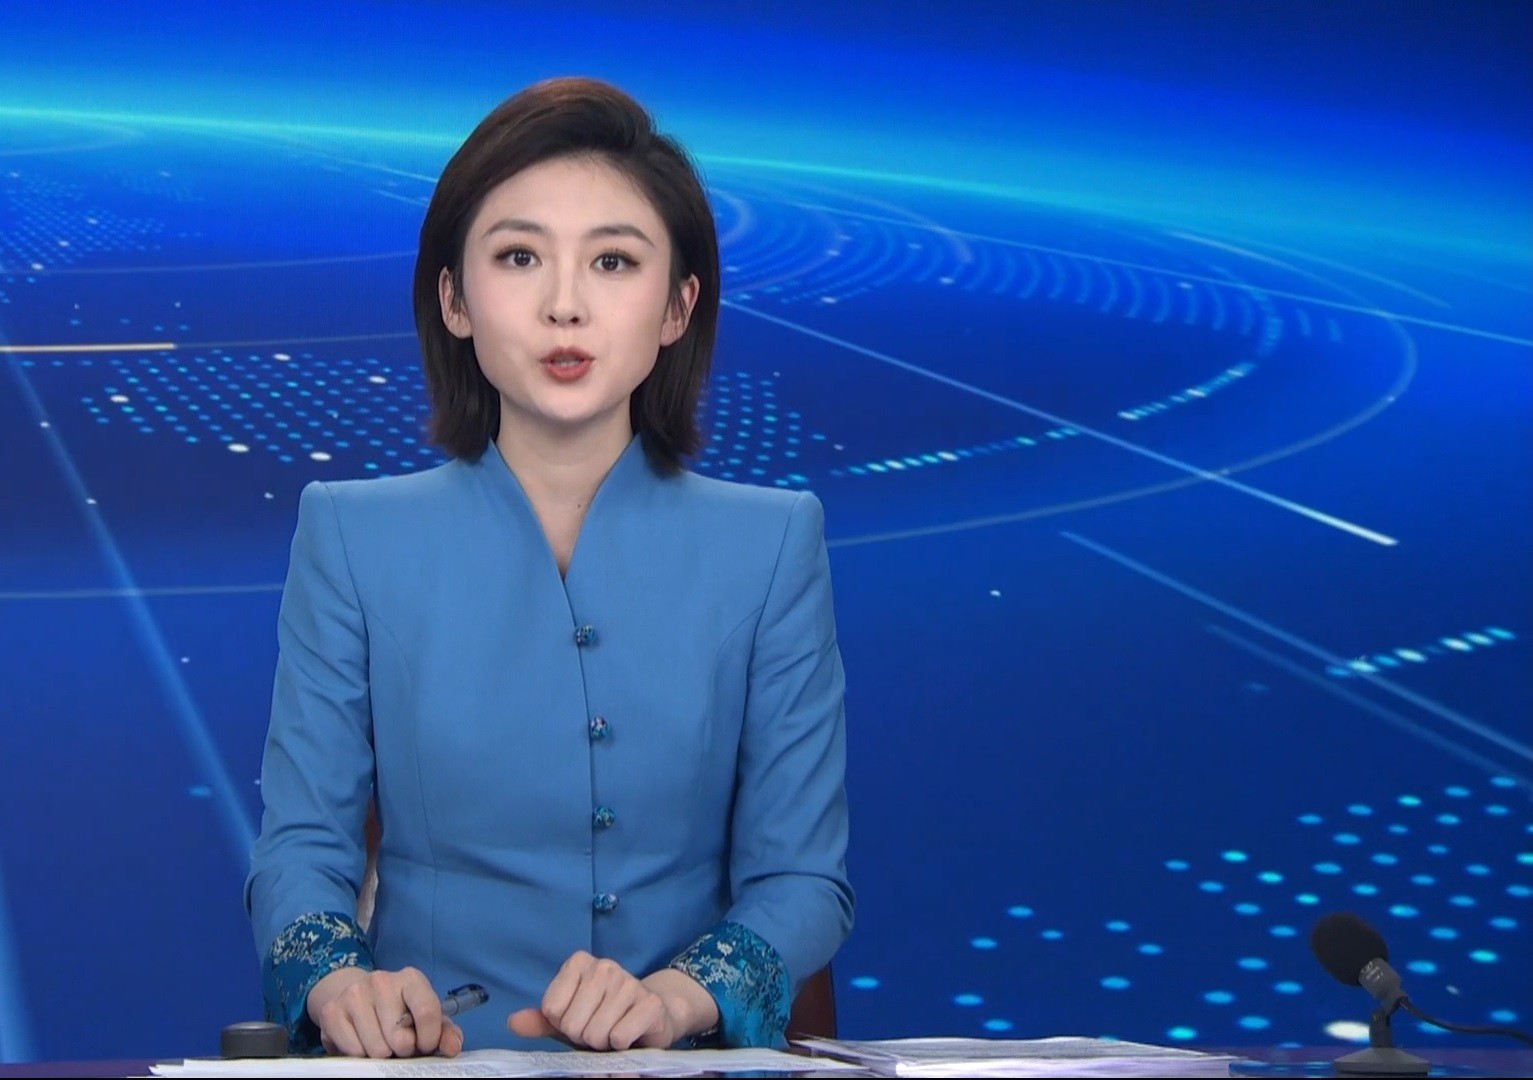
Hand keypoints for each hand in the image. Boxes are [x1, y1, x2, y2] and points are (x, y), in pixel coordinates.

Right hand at [307, 966, 464, 1057]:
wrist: (357, 997)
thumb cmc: (398, 1011)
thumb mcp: (426, 1017)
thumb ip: (445, 1032)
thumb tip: (452, 1048)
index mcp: (410, 979)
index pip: (427, 1012)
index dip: (429, 1039)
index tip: (424, 1045)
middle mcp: (381, 980)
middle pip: (399, 1038)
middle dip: (402, 1049)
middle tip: (398, 1042)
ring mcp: (354, 994)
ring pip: (376, 1049)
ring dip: (381, 1053)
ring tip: (381, 1040)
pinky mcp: (331, 1011)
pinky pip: (353, 1051)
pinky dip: (360, 1054)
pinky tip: (362, 1040)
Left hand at [507, 952, 717, 1050]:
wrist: (651, 1017)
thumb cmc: (604, 1017)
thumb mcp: (569, 1019)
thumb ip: (541, 1021)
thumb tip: (512, 1022)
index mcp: (579, 963)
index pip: (551, 1009)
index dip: (563, 1024)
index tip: (580, 1018)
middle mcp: (604, 965)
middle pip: (572, 1024)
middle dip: (583, 1036)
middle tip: (599, 1028)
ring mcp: (629, 982)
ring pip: (595, 1034)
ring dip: (603, 1043)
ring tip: (614, 1031)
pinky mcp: (650, 1003)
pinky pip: (619, 1038)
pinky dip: (621, 1046)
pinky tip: (630, 1034)